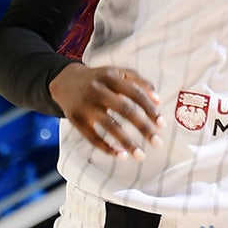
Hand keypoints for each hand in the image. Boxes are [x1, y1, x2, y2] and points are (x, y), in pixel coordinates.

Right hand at [49, 63, 163, 159]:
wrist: (65, 81)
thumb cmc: (100, 79)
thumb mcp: (118, 73)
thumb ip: (139, 82)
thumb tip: (158, 101)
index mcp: (111, 76)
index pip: (135, 93)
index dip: (150, 109)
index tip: (162, 124)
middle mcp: (97, 90)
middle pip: (125, 110)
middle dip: (143, 127)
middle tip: (157, 142)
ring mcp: (85, 105)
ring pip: (109, 126)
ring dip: (127, 142)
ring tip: (141, 155)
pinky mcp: (75, 119)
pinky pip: (93, 137)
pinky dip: (107, 148)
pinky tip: (121, 155)